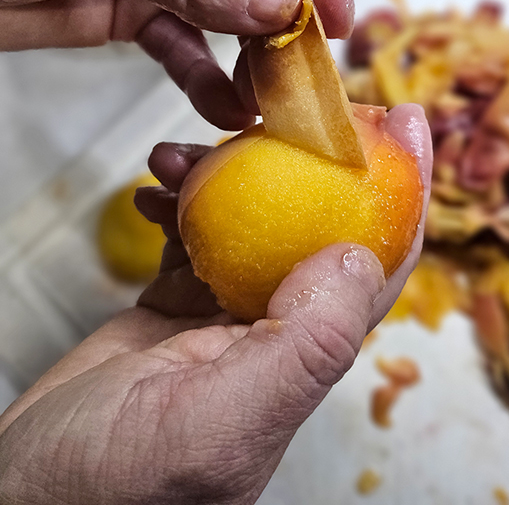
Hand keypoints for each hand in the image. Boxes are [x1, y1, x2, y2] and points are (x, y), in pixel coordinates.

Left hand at [0, 0, 353, 129]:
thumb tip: (285, 0)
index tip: (336, 6)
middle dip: (294, 6)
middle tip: (311, 65)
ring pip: (234, 0)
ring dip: (257, 49)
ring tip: (272, 96)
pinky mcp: (131, 5)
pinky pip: (186, 40)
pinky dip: (206, 74)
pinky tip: (222, 107)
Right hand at [0, 105, 430, 504]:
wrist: (33, 496)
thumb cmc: (122, 483)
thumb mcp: (227, 416)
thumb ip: (305, 342)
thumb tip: (357, 252)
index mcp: (309, 353)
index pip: (382, 258)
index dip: (408, 187)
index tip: (410, 123)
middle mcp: (278, 327)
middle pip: (319, 218)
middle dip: (314, 155)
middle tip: (293, 103)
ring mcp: (225, 311)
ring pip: (251, 215)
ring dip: (224, 172)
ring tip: (178, 153)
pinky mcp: (176, 305)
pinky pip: (193, 230)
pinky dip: (178, 200)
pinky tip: (153, 189)